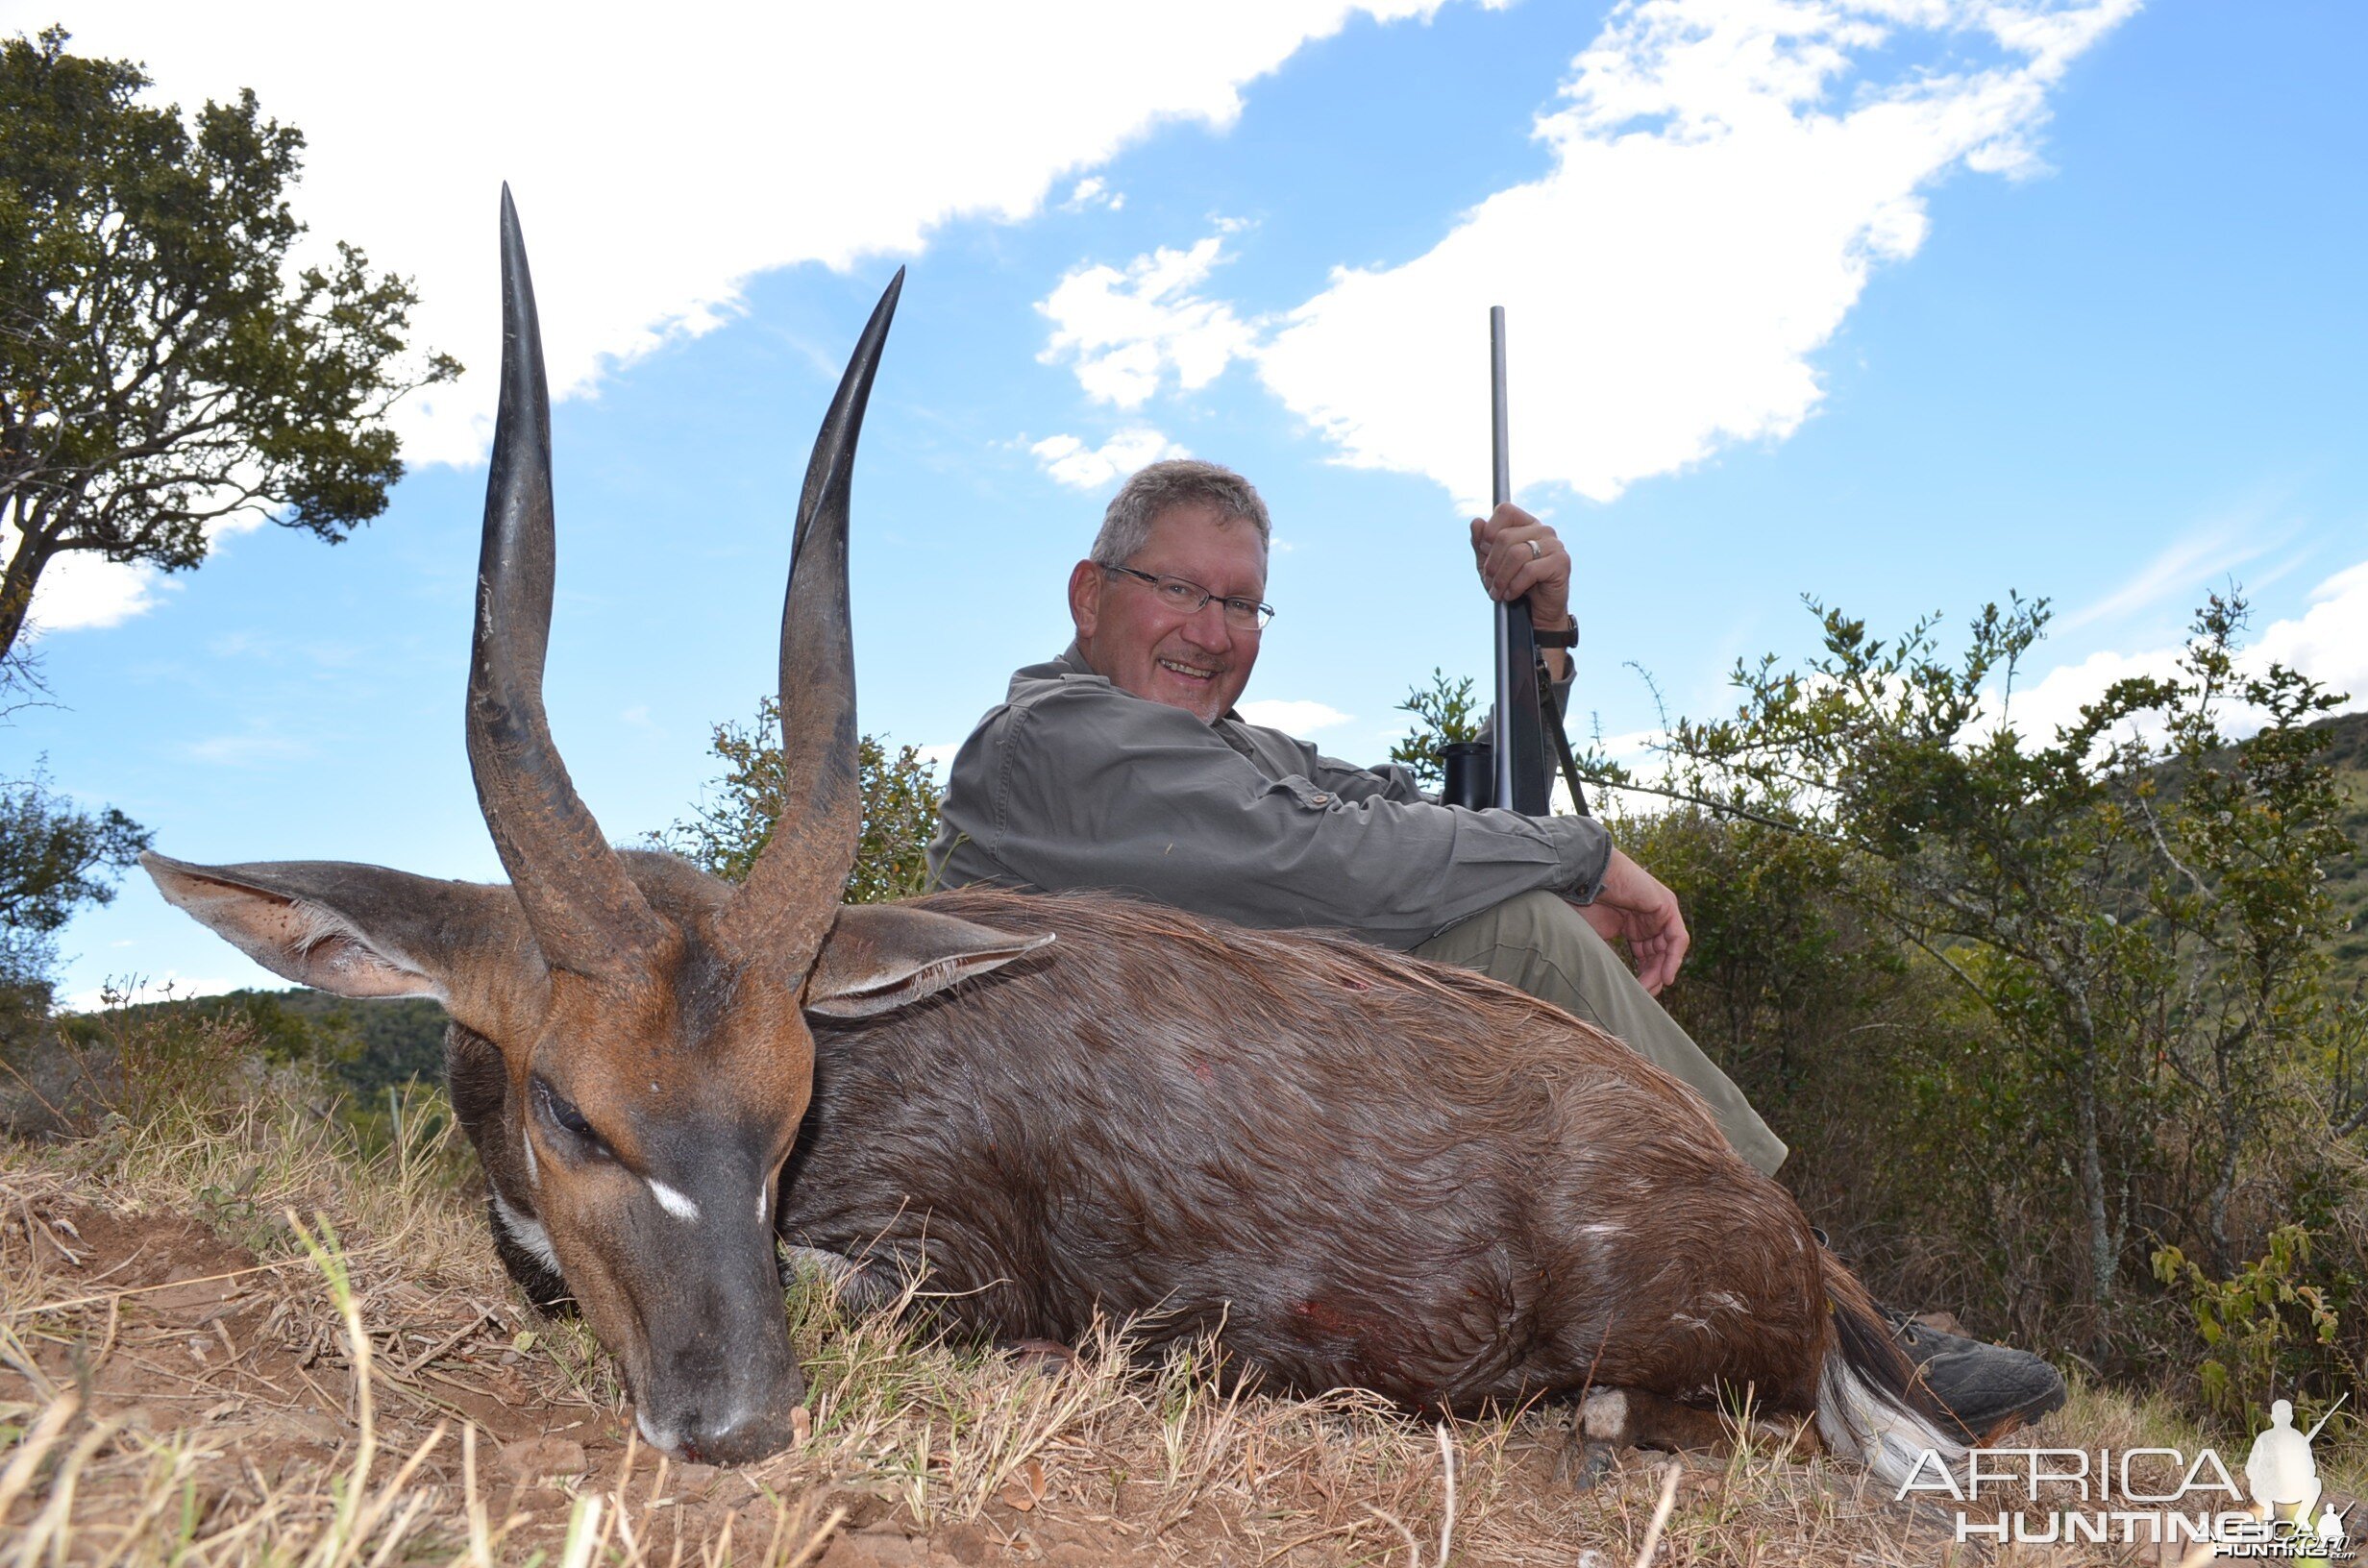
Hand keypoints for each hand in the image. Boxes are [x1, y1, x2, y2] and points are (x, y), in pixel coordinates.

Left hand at [1469, 502, 1571, 633]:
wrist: (1534, 613)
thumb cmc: (1512, 585)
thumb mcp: (1490, 565)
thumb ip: (1481, 544)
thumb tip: (1476, 522)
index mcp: (1526, 524)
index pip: (1505, 510)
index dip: (1489, 531)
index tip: (1485, 551)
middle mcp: (1542, 530)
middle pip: (1505, 536)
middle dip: (1492, 564)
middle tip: (1490, 582)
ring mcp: (1554, 544)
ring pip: (1516, 554)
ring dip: (1501, 578)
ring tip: (1498, 592)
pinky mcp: (1561, 562)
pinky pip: (1529, 570)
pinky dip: (1514, 586)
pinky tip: (1511, 594)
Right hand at [1573, 848, 1688, 994]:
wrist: (1585, 878)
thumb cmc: (1583, 904)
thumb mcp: (1598, 939)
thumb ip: (1610, 957)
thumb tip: (1613, 985)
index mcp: (1633, 924)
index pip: (1646, 955)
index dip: (1642, 975)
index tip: (1633, 994)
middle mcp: (1649, 918)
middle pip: (1659, 954)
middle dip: (1652, 976)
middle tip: (1643, 996)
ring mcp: (1660, 911)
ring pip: (1669, 949)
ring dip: (1661, 971)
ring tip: (1651, 989)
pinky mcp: (1667, 906)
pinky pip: (1678, 938)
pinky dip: (1673, 958)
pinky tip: (1665, 977)